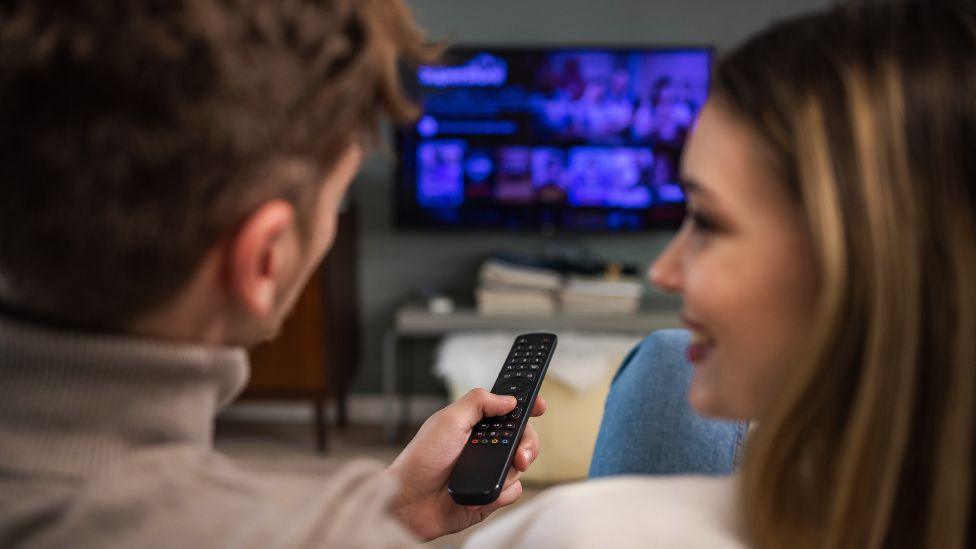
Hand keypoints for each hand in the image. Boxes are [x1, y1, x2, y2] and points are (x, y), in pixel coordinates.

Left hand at [387, 388, 546, 540]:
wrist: (410, 502)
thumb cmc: (421, 459)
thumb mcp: (448, 420)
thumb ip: (479, 402)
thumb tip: (508, 399)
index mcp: (474, 426)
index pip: (507, 413)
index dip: (526, 407)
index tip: (540, 406)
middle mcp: (484, 447)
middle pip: (522, 439)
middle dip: (527, 444)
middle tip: (521, 454)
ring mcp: (488, 472)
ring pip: (520, 467)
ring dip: (510, 471)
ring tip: (493, 474)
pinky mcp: (489, 496)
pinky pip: (512, 492)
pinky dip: (500, 493)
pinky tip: (484, 492)